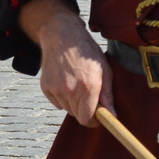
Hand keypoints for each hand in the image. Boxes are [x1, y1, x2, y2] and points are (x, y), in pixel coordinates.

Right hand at [20, 0, 114, 124]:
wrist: (62, 36)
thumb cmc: (86, 52)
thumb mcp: (104, 70)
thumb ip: (107, 95)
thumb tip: (112, 115)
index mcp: (88, 87)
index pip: (87, 119)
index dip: (93, 121)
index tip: (98, 118)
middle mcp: (70, 91)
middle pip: (77, 116)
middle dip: (86, 111)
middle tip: (90, 96)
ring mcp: (56, 89)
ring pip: (67, 109)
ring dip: (74, 104)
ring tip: (78, 85)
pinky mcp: (46, 87)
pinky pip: (57, 102)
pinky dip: (63, 98)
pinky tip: (67, 82)